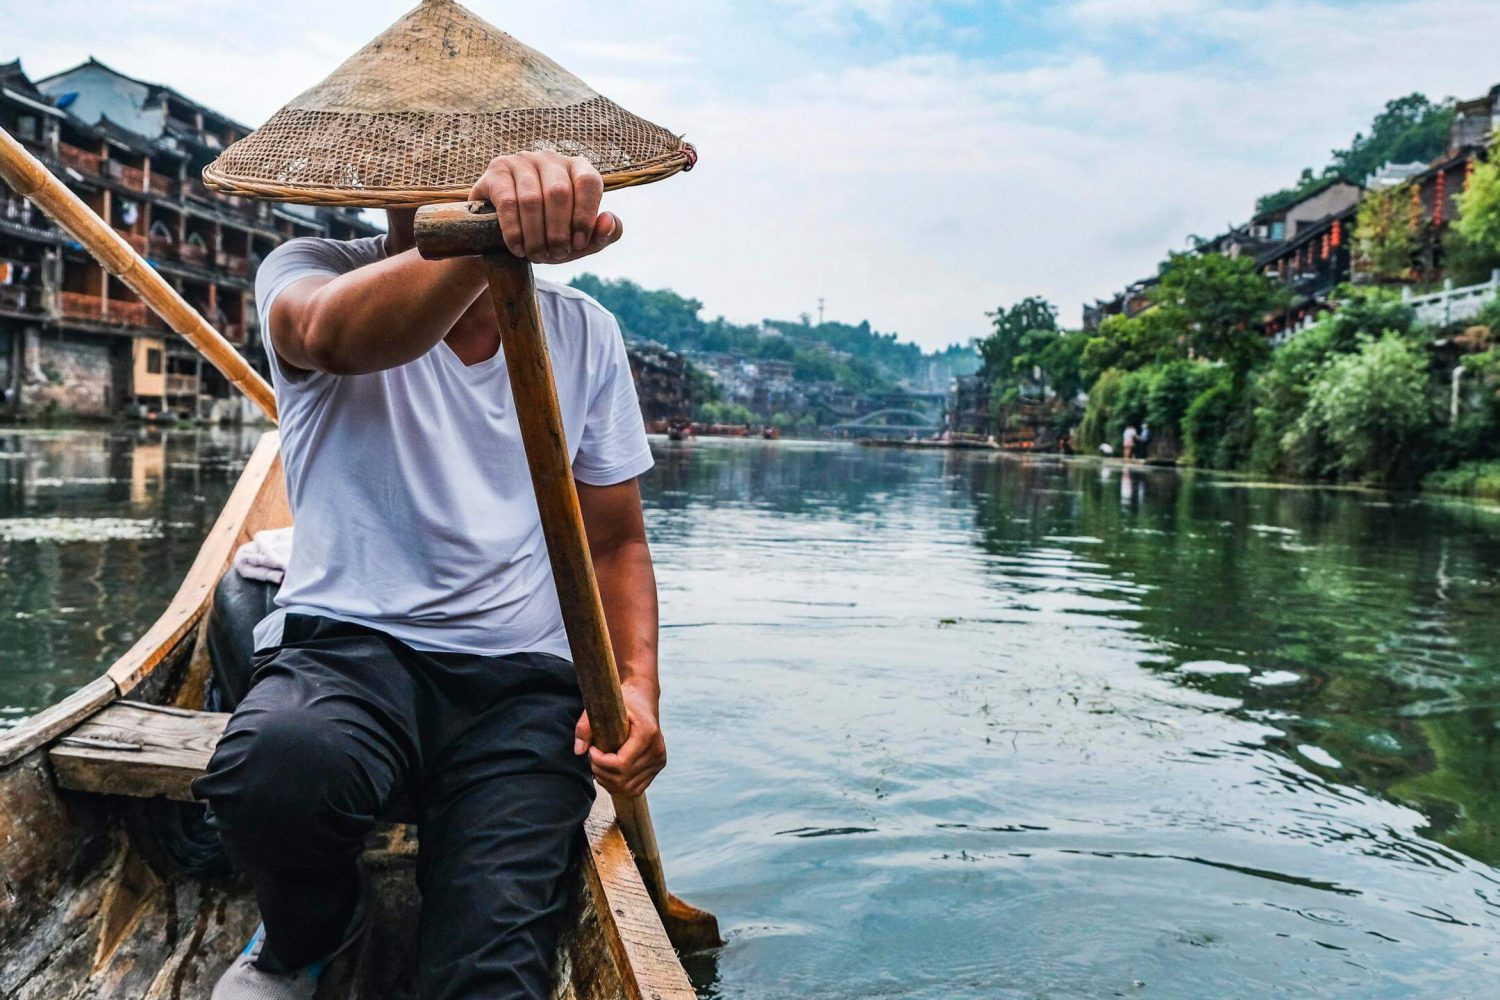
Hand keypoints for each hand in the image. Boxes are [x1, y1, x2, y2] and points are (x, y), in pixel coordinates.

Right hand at [468, 151, 623, 263]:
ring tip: (537, 255)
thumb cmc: (550, 234)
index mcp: (578, 168)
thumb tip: (608, 221)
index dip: (585, 216)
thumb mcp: (580, 240)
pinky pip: (507, 202)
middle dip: (558, 232)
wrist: (504, 235)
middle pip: (559, 192)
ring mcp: (521, 161)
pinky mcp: (496, 172)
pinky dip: (514, 231)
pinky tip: (518, 248)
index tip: (578, 244)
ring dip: (536, 235)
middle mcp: (550, 159)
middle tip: (556, 255)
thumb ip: (603, 234)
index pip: (589, 182)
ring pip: (531, 199)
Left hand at [573, 681, 665, 797]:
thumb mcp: (602, 707)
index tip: (591, 750)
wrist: (643, 698)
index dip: (600, 762)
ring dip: (608, 781)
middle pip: (622, 779)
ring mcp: (659, 761)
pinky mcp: (657, 767)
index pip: (621, 764)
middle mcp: (657, 750)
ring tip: (599, 764)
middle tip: (592, 756)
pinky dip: (618, 786)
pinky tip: (609, 772)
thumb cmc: (622, 701)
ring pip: (628, 788)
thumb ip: (586, 726)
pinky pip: (635, 789)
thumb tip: (579, 751)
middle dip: (601, 771)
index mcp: (647, 733)